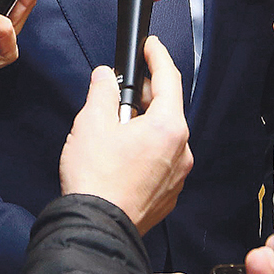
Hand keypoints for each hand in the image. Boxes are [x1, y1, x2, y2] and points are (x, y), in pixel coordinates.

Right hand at [59, 36, 192, 232]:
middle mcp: (181, 150)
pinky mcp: (168, 194)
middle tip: (122, 88)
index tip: (150, 46)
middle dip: (145, 94)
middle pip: (167, 109)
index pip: (168, 79)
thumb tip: (105, 77)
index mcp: (168, 127)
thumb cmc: (96, 178)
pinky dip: (146, 150)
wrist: (98, 227)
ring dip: (144, 125)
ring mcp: (177, 175)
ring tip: (115, 126)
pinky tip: (122, 154)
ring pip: (164, 137)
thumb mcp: (91, 122)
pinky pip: (161, 161)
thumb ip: (103, 91)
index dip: (157, 57)